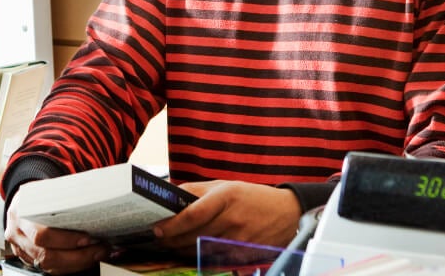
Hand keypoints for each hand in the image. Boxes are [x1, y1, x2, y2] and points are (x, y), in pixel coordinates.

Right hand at [4, 190, 111, 274]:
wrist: (21, 203)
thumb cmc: (36, 195)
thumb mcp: (45, 189)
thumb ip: (62, 198)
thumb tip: (92, 202)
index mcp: (21, 214)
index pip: (41, 234)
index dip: (66, 239)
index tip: (87, 237)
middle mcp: (18, 235)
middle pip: (46, 255)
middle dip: (77, 256)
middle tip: (99, 249)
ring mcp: (21, 249)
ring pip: (49, 266)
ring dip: (76, 263)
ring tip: (97, 254)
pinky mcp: (28, 259)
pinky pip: (50, 269)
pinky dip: (69, 266)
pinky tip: (84, 259)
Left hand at [152, 180, 301, 254]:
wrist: (287, 212)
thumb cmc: (252, 196)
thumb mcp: (225, 185)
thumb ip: (197, 190)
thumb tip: (170, 195)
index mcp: (226, 197)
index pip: (193, 215)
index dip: (172, 225)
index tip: (157, 228)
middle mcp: (232, 219)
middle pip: (193, 236)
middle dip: (172, 239)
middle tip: (159, 238)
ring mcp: (238, 239)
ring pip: (201, 249)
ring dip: (182, 249)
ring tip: (171, 244)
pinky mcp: (242, 254)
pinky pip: (213, 258)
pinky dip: (199, 256)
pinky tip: (190, 251)